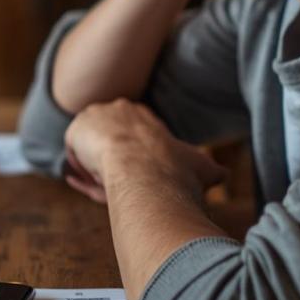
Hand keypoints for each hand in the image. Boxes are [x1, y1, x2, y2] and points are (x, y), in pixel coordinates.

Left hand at [63, 99, 226, 203]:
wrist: (143, 167)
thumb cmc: (173, 170)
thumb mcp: (199, 166)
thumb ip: (210, 169)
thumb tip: (224, 174)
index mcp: (141, 114)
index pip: (130, 138)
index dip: (133, 162)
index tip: (138, 179)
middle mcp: (117, 109)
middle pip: (109, 147)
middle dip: (113, 169)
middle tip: (121, 189)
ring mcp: (94, 117)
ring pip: (93, 155)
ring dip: (100, 176)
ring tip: (114, 190)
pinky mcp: (75, 130)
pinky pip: (76, 159)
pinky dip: (84, 176)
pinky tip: (98, 185)